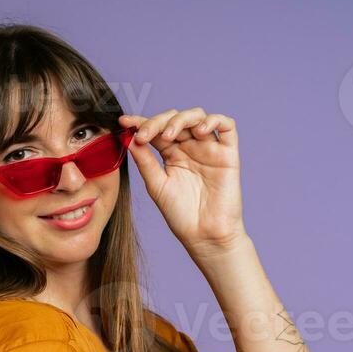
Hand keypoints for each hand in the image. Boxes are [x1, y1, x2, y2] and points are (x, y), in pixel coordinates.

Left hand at [120, 108, 246, 257]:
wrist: (204, 235)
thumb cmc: (181, 215)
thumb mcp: (157, 185)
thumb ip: (145, 161)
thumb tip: (129, 138)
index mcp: (172, 154)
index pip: (157, 130)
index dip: (141, 122)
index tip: (124, 121)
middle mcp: (190, 147)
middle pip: (175, 119)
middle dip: (158, 122)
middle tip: (145, 135)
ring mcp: (209, 148)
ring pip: (199, 116)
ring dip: (182, 119)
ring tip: (169, 135)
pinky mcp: (228, 154)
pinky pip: (228, 126)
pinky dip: (214, 121)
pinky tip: (199, 132)